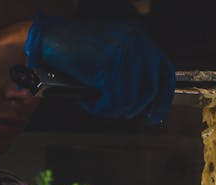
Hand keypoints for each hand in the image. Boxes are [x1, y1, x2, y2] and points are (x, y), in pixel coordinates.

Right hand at [24, 15, 174, 122]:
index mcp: (141, 38)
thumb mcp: (114, 53)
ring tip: (96, 102)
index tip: (157, 115)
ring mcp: (125, 54)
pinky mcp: (110, 67)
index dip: (163, 99)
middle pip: (149, 92)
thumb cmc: (77, 49)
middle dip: (132, 108)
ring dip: (111, 109)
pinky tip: (88, 100)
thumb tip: (148, 101)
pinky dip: (99, 107)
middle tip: (113, 110)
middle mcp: (138, 43)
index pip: (166, 73)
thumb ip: (134, 71)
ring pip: (130, 100)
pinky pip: (112, 101)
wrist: (49, 39)